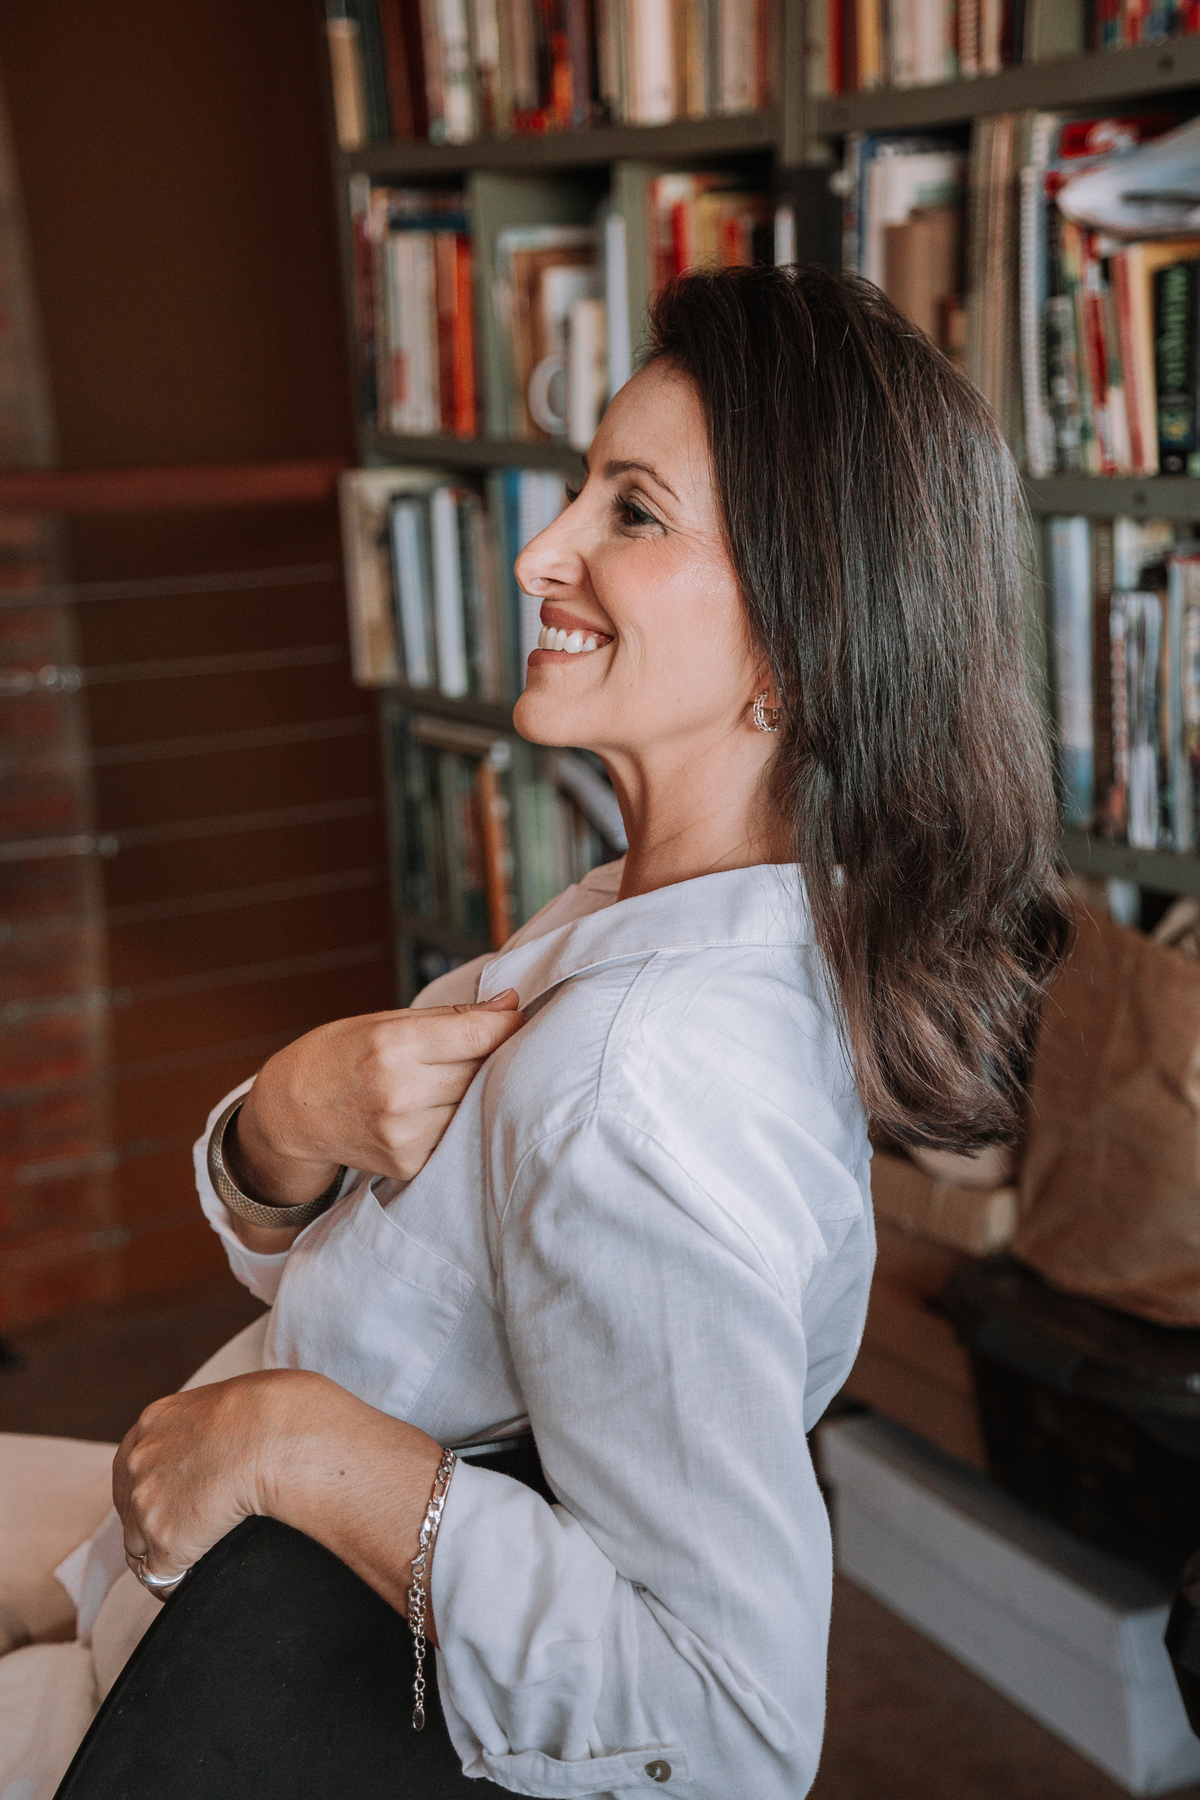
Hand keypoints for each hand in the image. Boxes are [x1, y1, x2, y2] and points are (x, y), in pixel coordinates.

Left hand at [114, 1370, 443, 1617]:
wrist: (276, 1433)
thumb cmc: (273, 1410)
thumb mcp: (227, 1402)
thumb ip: (210, 1424)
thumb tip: (233, 1439)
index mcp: (153, 1422)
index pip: (137, 1466)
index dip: (158, 1487)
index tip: (177, 1499)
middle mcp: (137, 1461)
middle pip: (131, 1505)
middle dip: (155, 1519)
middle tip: (189, 1529)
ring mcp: (146, 1502)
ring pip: (140, 1543)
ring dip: (165, 1550)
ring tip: (196, 1556)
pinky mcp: (165, 1540)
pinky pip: (162, 1577)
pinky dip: (180, 1579)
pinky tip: (200, 1575)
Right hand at [228, 990, 525, 1217]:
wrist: (290, 1114)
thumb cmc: (338, 1056)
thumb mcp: (384, 1021)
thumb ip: (452, 1017)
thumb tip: (511, 1004)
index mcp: (393, 1047)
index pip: (479, 1034)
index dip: (508, 1024)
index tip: (516, 1019)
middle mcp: (400, 1094)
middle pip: (483, 1071)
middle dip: (491, 1056)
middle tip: (483, 1047)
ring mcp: (406, 1136)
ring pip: (475, 1106)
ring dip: (476, 1091)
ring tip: (451, 1078)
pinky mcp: (410, 1165)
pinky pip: (456, 1135)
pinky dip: (455, 1120)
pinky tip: (434, 1108)